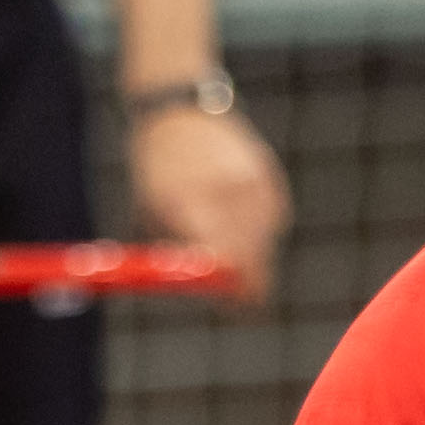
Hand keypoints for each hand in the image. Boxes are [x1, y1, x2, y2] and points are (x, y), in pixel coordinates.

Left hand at [132, 101, 291, 300]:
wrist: (180, 114)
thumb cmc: (156, 170)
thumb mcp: (152, 212)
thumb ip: (180, 252)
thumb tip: (205, 292)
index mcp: (189, 202)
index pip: (225, 261)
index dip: (235, 292)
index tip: (238, 310)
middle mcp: (227, 192)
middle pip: (254, 257)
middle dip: (250, 283)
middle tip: (243, 302)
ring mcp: (252, 183)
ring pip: (266, 240)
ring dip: (254, 254)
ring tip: (228, 242)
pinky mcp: (269, 178)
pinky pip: (273, 220)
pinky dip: (260, 230)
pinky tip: (237, 215)